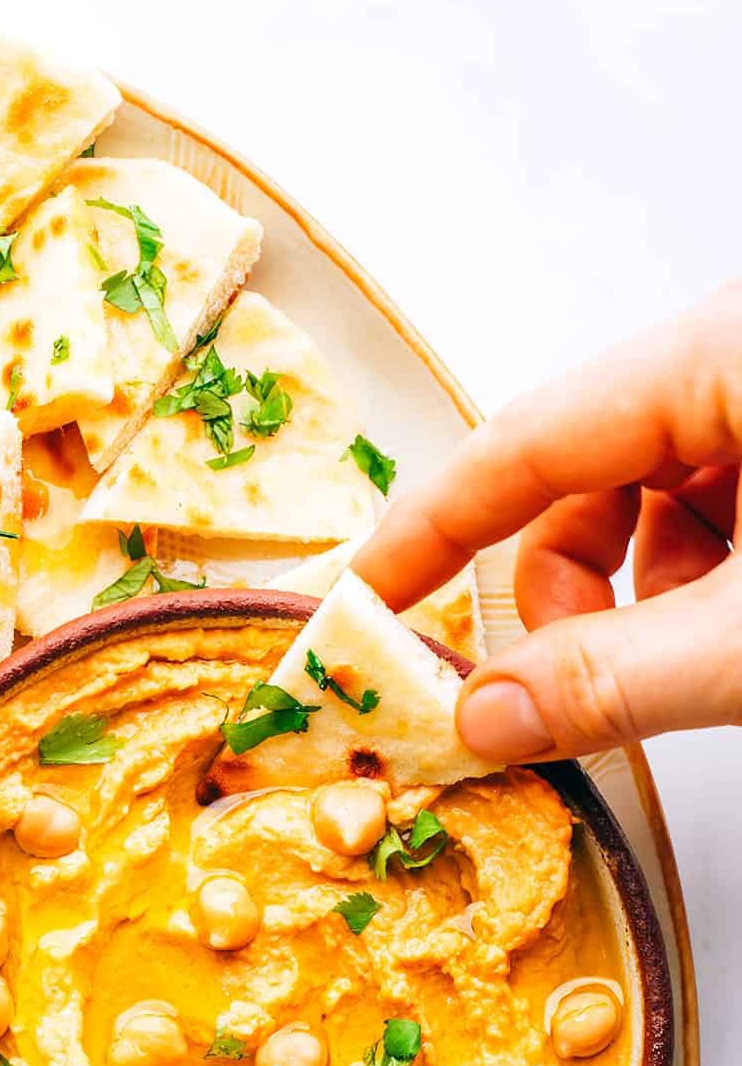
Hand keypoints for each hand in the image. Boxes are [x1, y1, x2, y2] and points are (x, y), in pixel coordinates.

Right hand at [355, 281, 741, 760]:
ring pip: (651, 496)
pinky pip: (721, 501)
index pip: (521, 441)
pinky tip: (732, 633)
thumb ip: (615, 679)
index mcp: (724, 348)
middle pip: (580, 473)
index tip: (362, 606)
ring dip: (638, 595)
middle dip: (557, 593)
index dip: (426, 534)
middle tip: (559, 689)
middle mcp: (741, 350)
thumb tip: (487, 717)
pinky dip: (704, 581)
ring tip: (690, 663)